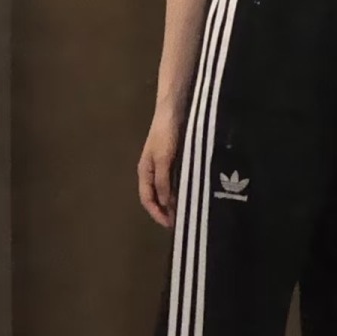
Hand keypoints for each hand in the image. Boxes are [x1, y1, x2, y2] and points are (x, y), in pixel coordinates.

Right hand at [138, 111, 180, 227]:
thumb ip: (163, 181)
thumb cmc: (165, 134)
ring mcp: (162, 165)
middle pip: (156, 197)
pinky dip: (180, 189)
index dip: (157, 214)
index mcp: (145, 172)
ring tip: (188, 210)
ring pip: (166, 189)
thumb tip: (165, 203)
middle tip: (182, 221)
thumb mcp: (163, 159)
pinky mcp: (173, 158)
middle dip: (166, 210)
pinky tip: (191, 192)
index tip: (171, 225)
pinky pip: (175, 179)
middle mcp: (152, 171)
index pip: (147, 199)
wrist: (173, 110)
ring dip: (174, 201)